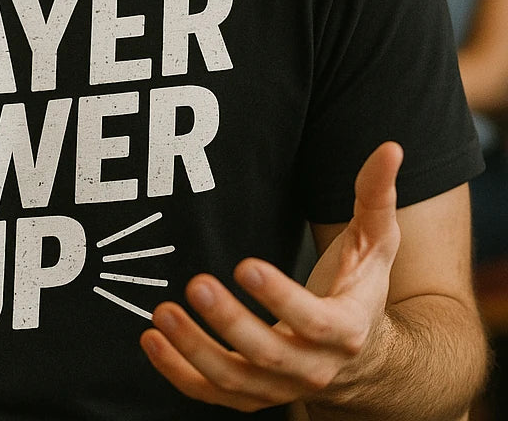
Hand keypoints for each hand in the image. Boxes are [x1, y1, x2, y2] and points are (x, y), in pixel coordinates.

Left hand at [139, 142, 402, 410]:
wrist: (360, 356)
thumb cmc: (360, 288)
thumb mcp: (376, 242)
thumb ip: (377, 196)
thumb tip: (391, 148)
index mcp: (346, 329)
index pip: (315, 321)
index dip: (280, 297)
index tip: (244, 265)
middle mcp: (314, 368)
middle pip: (269, 354)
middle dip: (230, 322)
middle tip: (195, 284)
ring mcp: (279, 386)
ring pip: (234, 380)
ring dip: (194, 350)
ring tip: (161, 313)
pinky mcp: (251, 393)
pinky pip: (211, 393)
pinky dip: (178, 373)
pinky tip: (150, 339)